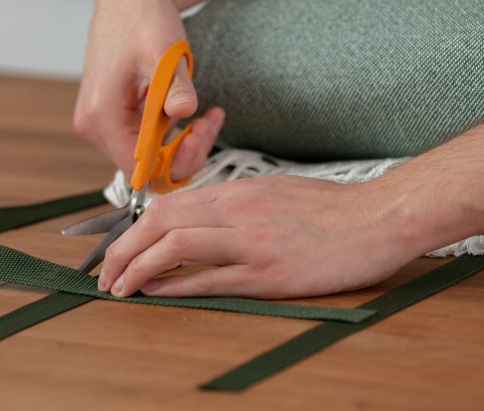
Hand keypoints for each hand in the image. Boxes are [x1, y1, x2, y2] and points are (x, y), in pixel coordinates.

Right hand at [74, 0, 224, 179]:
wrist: (125, 6)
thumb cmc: (139, 22)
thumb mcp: (164, 52)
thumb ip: (175, 86)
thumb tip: (184, 111)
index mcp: (102, 116)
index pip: (140, 168)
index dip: (174, 162)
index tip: (198, 135)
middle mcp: (95, 127)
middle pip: (146, 168)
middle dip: (184, 153)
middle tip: (208, 124)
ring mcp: (100, 127)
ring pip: (148, 160)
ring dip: (181, 146)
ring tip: (205, 118)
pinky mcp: (111, 123)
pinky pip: (144, 145)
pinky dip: (171, 139)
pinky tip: (191, 118)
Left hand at [99, 175, 419, 298]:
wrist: (378, 218)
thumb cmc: (331, 209)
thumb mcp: (276, 193)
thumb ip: (237, 205)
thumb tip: (203, 220)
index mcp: (239, 192)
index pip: (170, 204)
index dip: (135, 226)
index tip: (120, 245)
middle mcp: (238, 212)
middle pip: (163, 222)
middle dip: (124, 247)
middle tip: (106, 271)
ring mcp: (252, 242)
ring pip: (177, 247)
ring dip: (139, 267)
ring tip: (118, 287)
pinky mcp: (269, 272)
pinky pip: (211, 278)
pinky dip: (175, 285)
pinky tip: (154, 292)